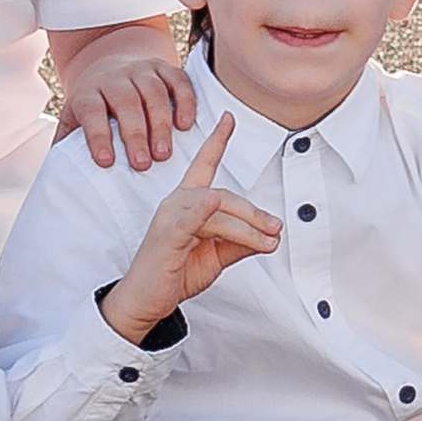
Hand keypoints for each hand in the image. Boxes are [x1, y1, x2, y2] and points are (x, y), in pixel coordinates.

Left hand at [54, 33, 198, 171]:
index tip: (106, 162)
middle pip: (126, 102)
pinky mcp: (164, 67)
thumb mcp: (74, 120)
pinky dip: (185, 101)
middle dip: (135, 134)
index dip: (97, 135)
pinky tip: (186, 125)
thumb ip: (66, 143)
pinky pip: (177, 80)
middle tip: (142, 165)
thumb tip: (60, 176)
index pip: (91, 110)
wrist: (110, 64)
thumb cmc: (94, 106)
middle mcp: (114, 78)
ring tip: (164, 154)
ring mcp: (141, 70)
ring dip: (160, 124)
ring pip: (153, 92)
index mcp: (88, 92)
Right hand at [101, 115, 282, 343]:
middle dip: (254, 213)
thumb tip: (270, 237)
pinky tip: (214, 204)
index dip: (216, 141)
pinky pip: (189, 219)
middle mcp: (177, 203)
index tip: (228, 118)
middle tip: (276, 230)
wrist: (145, 302)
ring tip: (268, 240)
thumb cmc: (174, 274)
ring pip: (217, 209)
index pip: (203, 165)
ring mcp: (171, 217)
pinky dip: (203, 211)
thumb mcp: (216, 257)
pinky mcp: (168, 235)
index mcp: (187, 203)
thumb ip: (239, 243)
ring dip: (246, 226)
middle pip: (224, 196)